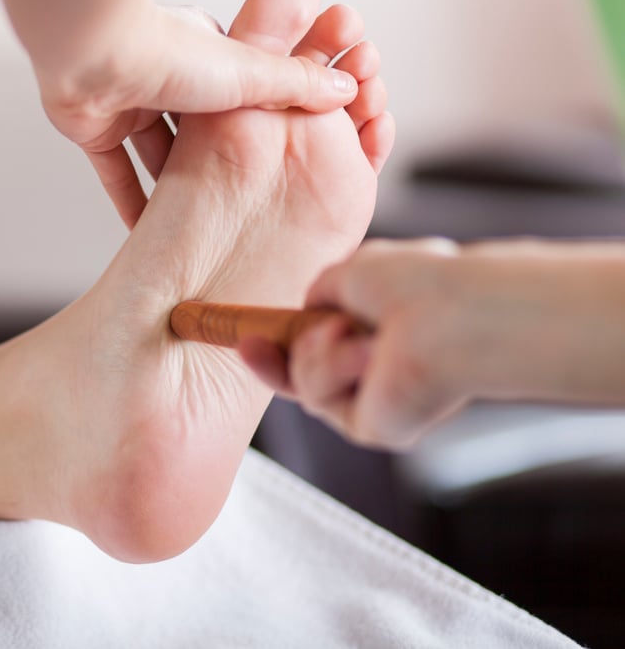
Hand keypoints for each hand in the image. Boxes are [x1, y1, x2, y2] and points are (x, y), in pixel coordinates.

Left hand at [38, 1, 360, 226]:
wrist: (90, 54)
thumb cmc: (167, 52)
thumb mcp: (251, 71)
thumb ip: (297, 83)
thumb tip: (346, 87)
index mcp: (203, 50)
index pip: (238, 87)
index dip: (253, 124)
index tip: (271, 158)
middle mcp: (163, 72)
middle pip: (198, 128)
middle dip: (215, 163)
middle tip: (238, 204)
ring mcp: (127, 100)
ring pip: (156, 152)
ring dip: (174, 187)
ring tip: (199, 228)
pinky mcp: (95, 128)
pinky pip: (116, 173)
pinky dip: (130, 202)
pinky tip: (146, 234)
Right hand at [239, 239, 485, 449]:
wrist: (450, 315)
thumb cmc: (416, 283)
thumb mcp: (350, 272)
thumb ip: (323, 294)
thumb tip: (308, 311)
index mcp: (389, 332)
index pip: (328, 345)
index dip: (287, 341)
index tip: (252, 334)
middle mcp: (386, 370)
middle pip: (308, 378)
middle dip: (274, 362)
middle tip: (248, 344)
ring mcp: (379, 400)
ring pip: (306, 384)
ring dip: (314, 352)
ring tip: (349, 330)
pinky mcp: (373, 427)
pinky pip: (319, 398)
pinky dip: (330, 368)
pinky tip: (364, 353)